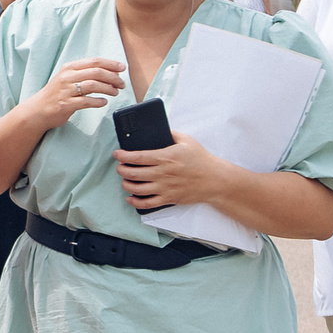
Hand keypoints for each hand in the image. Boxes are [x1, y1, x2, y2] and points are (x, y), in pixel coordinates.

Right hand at [27, 59, 125, 127]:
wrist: (38, 110)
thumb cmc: (57, 94)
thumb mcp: (69, 78)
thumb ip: (86, 74)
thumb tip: (111, 73)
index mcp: (69, 68)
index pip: (94, 61)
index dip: (111, 64)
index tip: (122, 68)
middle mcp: (67, 77)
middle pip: (96, 72)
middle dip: (113, 77)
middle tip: (121, 83)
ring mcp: (66, 91)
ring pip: (93, 85)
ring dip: (108, 89)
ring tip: (115, 92)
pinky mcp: (66, 104)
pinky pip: (86, 101)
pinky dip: (98, 101)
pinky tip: (103, 102)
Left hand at [114, 131, 230, 211]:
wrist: (214, 180)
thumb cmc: (201, 159)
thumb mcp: (187, 141)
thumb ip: (171, 133)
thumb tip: (159, 129)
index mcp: (165, 157)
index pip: (137, 157)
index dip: (123, 156)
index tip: (117, 154)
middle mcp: (162, 174)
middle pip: (133, 173)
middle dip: (121, 170)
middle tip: (120, 167)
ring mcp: (165, 188)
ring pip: (136, 189)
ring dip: (126, 185)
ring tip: (125, 180)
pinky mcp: (168, 199)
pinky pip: (147, 204)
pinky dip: (135, 202)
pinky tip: (130, 198)